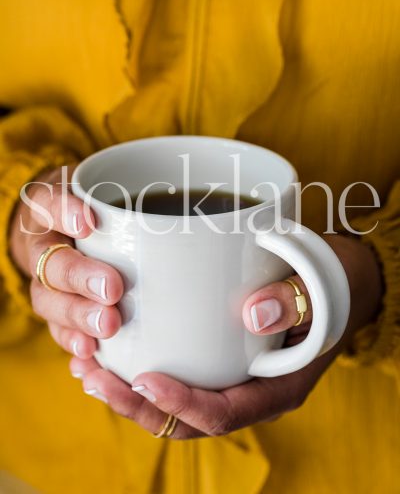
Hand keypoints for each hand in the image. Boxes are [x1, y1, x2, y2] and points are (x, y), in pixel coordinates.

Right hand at [10, 166, 124, 358]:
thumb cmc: (102, 206)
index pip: (51, 204)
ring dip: (77, 316)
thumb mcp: (114, 189)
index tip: (87, 223)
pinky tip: (89, 355)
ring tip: (107, 327)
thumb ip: (142, 195)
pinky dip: (72, 343)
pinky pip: (58, 331)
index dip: (65, 213)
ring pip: (49, 301)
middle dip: (80, 278)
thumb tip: (209, 214)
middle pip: (52, 263)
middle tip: (112, 289)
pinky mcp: (59, 311)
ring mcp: (48, 282)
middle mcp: (46, 246)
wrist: (70, 225)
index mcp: (53, 209)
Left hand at [69, 234, 382, 438]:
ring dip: (129, 392)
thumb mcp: (320, 286)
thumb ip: (294, 301)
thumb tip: (252, 314)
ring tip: (86, 368)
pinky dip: (140, 371)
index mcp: (278, 386)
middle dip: (137, 405)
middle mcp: (251, 391)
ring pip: (176, 405)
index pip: (226, 413)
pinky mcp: (218, 360)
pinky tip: (109, 351)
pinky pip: (178, 377)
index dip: (183, 404)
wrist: (335, 282)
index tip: (144, 381)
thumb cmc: (328, 283)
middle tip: (93, 376)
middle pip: (188, 420)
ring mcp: (233, 378)